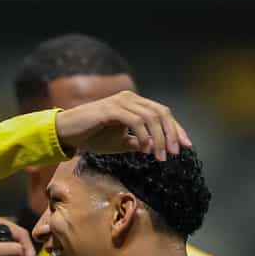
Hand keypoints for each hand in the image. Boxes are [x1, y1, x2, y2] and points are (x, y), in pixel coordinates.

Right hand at [54, 91, 190, 160]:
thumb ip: (137, 143)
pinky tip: (145, 149)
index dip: (176, 129)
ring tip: (161, 157)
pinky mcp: (111, 109)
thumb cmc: (92, 136)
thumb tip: (154, 148)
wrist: (68, 132)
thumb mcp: (120, 143)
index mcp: (134, 104)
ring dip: (159, 138)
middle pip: (161, 113)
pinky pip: (134, 121)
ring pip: (150, 117)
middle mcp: (130, 98)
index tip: (186, 146)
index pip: (162, 113)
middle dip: (171, 134)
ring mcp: (121, 102)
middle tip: (175, 153)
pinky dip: (143, 136)